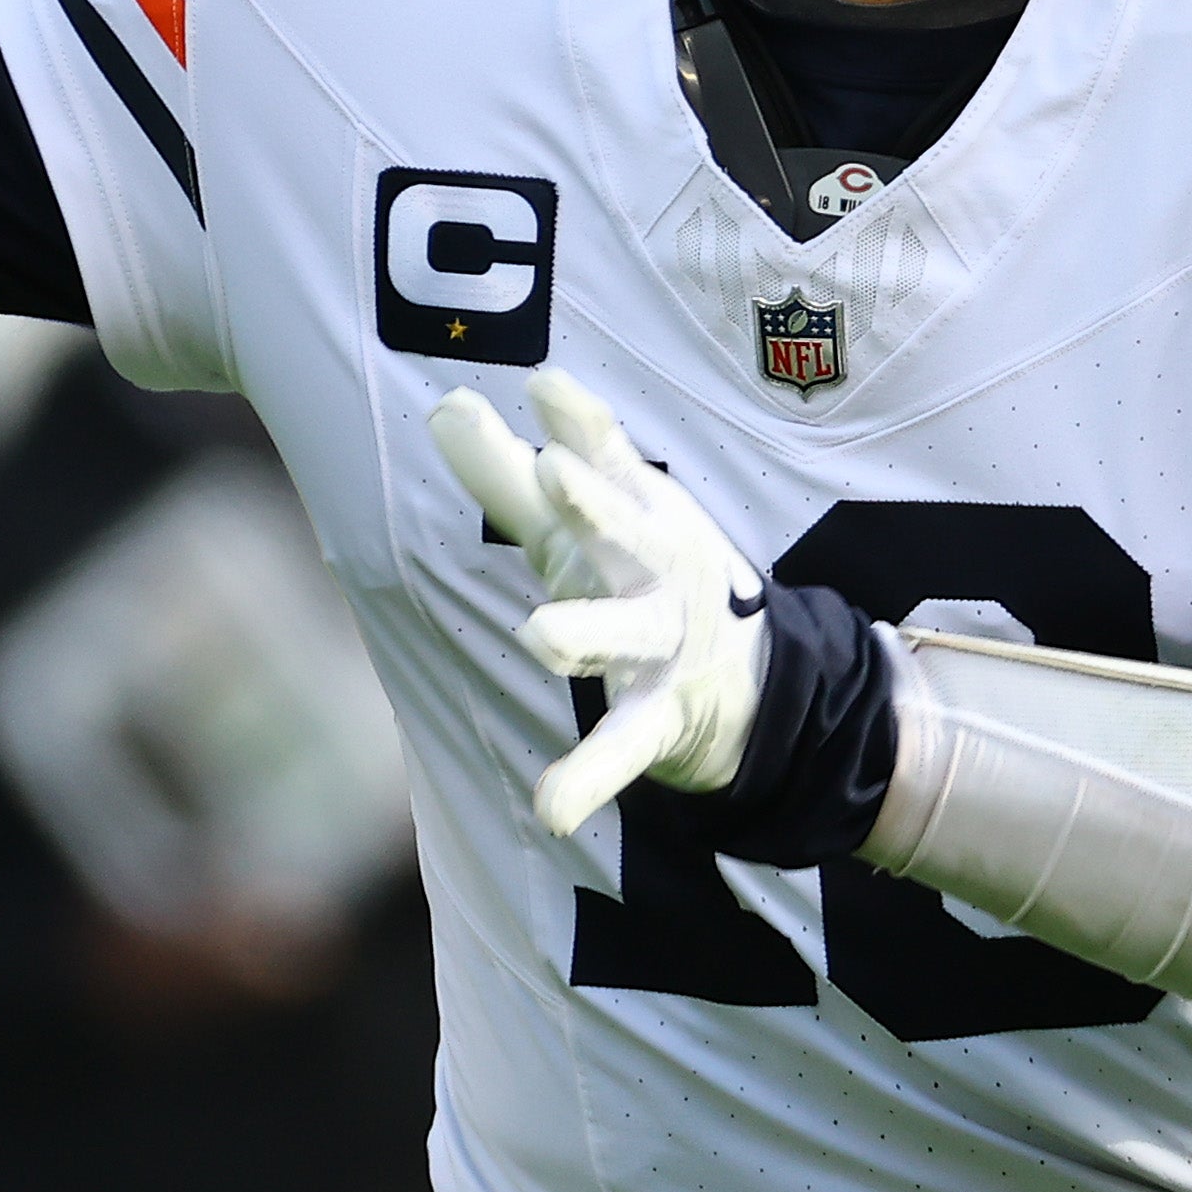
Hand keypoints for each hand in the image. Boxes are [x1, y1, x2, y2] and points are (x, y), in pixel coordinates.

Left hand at [427, 369, 769, 836]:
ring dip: (587, 629)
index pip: (605, 460)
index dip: (580, 424)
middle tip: (555, 471)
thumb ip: (509, 474)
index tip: (546, 385)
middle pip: (623, 530)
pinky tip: (552, 806)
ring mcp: (661, 642)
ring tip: (541, 635)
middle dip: (594, 503)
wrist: (747, 678)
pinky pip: (622, 745)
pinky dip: (589, 777)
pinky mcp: (657, 714)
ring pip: (623, 631)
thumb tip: (444, 402)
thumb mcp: (583, 526)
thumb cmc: (641, 579)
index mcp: (638, 513)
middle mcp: (655, 568)